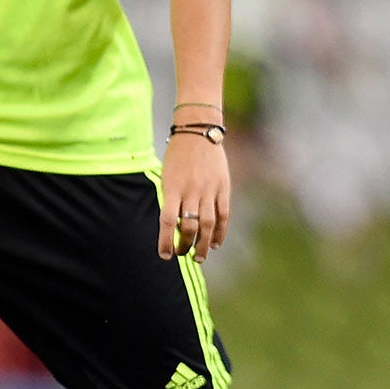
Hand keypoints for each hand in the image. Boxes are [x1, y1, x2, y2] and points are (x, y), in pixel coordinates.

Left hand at [158, 130, 230, 261]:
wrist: (198, 131)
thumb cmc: (178, 155)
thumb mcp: (167, 175)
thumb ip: (171, 198)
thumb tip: (174, 227)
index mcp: (172, 187)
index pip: (167, 221)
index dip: (166, 241)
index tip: (165, 255)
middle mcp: (191, 190)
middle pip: (189, 226)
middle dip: (185, 245)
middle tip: (183, 254)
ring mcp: (209, 189)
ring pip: (207, 224)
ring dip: (203, 244)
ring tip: (199, 256)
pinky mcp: (223, 187)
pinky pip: (223, 214)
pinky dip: (220, 232)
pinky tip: (215, 243)